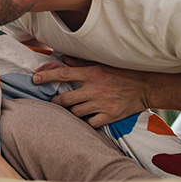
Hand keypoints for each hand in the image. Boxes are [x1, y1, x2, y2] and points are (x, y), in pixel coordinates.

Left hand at [33, 55, 147, 127]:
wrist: (146, 87)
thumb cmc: (121, 74)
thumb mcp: (101, 64)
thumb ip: (80, 64)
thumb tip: (62, 58)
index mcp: (91, 74)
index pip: (63, 74)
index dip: (46, 76)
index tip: (34, 78)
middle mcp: (94, 89)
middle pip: (64, 99)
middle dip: (56, 101)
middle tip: (55, 101)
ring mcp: (101, 104)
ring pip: (75, 112)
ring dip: (72, 111)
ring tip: (75, 108)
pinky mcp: (110, 116)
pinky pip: (90, 123)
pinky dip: (87, 121)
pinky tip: (88, 117)